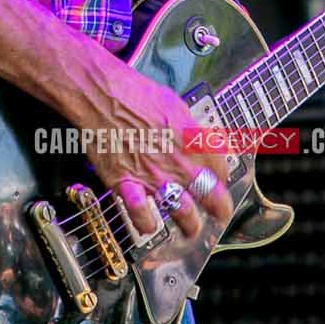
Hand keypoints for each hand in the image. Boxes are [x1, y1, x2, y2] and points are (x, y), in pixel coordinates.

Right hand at [75, 61, 232, 240]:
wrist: (103, 96)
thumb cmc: (135, 95)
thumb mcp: (176, 104)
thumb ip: (192, 129)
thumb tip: (203, 140)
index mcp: (193, 141)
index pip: (221, 169)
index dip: (221, 177)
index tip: (218, 179)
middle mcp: (178, 163)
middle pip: (211, 196)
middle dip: (219, 209)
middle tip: (219, 213)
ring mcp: (154, 177)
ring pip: (182, 213)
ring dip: (189, 224)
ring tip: (191, 228)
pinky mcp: (127, 185)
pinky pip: (142, 215)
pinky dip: (147, 224)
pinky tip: (149, 225)